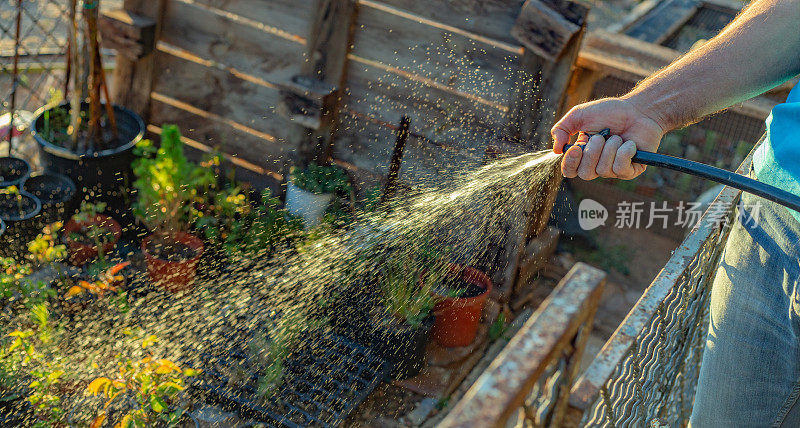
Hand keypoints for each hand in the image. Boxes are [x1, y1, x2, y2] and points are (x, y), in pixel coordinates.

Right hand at [551, 97, 665, 179]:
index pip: (569, 170)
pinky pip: (620, 169)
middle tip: (601, 136)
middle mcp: (596, 165)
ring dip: (610, 148)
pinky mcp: (630, 170)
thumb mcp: (579, 115)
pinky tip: (629, 143)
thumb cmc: (610, 112)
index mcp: (582, 154)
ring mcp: (613, 169)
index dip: (570, 163)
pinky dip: (624, 152)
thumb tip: (556, 150)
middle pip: (585, 174)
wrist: (638, 110)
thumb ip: (561, 129)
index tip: (576, 148)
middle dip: (593, 153)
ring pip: (603, 170)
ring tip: (617, 136)